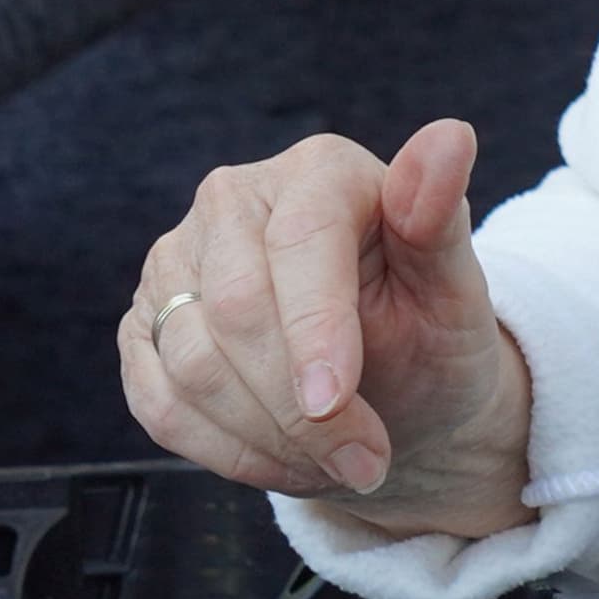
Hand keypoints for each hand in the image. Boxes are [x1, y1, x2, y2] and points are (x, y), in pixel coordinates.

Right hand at [122, 118, 533, 539]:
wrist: (394, 394)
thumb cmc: (427, 334)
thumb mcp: (454, 290)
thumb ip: (439, 220)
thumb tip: (451, 137)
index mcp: (317, 171)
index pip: (298, 242)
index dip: (313, 328)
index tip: (335, 402)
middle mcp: (232, 199)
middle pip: (235, 309)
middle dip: (298, 408)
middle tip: (366, 460)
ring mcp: (176, 261)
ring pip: (192, 365)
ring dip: (269, 438)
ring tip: (335, 456)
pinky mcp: (144, 325)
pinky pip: (159, 403)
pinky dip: (226, 452)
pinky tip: (284, 456)